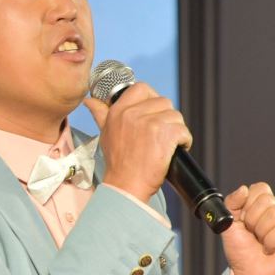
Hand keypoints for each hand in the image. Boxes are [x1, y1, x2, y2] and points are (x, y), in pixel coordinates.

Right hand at [83, 82, 189, 201]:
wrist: (126, 186)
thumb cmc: (118, 164)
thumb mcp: (105, 134)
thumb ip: (100, 114)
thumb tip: (90, 101)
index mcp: (118, 111)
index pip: (141, 88)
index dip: (152, 98)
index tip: (154, 114)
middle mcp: (132, 114)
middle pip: (164, 102)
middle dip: (167, 118)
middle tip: (161, 136)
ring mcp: (150, 123)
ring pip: (176, 116)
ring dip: (176, 131)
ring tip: (167, 145)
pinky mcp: (165, 134)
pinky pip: (183, 130)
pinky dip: (184, 141)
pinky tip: (174, 151)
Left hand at [220, 183, 274, 274]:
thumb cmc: (241, 252)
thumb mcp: (229, 224)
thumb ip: (231, 203)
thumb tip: (243, 189)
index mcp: (264, 207)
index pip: (260, 188)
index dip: (247, 204)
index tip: (244, 220)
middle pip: (266, 200)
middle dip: (252, 220)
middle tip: (253, 235)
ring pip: (274, 215)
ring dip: (261, 233)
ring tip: (262, 244)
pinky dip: (271, 242)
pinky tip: (271, 250)